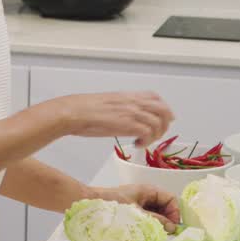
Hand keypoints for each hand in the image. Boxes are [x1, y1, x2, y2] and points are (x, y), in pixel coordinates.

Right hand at [50, 91, 174, 146]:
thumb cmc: (83, 109)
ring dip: (155, 135)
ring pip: (159, 122)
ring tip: (144, 141)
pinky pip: (148, 133)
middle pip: (163, 110)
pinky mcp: (129, 124)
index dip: (163, 108)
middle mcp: (133, 102)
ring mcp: (132, 112)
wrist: (74, 112)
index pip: (155, 97)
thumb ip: (120, 107)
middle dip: (165, 124)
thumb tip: (124, 116)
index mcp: (127, 96)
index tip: (162, 119)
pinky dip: (146, 141)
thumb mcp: (106, 103)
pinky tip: (137, 144)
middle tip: (156, 134)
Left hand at [87, 183, 181, 232]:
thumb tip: (171, 227)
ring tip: (156, 231)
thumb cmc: (113, 204)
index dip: (175, 212)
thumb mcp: (137, 213)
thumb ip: (156, 219)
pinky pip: (148, 214)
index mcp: (149, 190)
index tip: (173, 226)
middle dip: (167, 218)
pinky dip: (150, 221)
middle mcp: (146, 194)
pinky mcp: (133, 208)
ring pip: (157, 211)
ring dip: (159, 221)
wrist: (92, 202)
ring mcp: (140, 201)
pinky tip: (147, 229)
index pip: (171, 199)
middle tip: (165, 231)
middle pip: (165, 206)